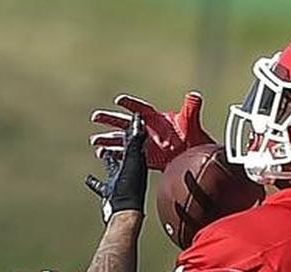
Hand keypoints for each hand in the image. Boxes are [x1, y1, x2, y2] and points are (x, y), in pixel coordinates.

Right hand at [85, 115, 147, 221]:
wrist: (124, 212)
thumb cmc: (130, 187)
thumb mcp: (133, 160)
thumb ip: (135, 141)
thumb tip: (140, 120)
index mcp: (138, 161)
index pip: (134, 140)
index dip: (129, 129)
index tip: (123, 117)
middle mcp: (131, 171)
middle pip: (122, 151)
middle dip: (115, 141)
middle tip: (107, 132)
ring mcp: (120, 182)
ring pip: (112, 165)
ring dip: (106, 157)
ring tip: (98, 149)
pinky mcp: (110, 192)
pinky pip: (101, 185)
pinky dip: (94, 181)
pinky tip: (87, 178)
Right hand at [90, 92, 215, 170]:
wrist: (195, 156)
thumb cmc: (195, 136)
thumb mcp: (191, 121)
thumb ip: (191, 108)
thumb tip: (195, 96)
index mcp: (157, 118)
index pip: (140, 108)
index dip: (130, 104)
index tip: (119, 100)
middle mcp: (148, 129)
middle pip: (125, 122)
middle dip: (110, 119)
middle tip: (95, 117)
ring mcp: (145, 143)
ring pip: (123, 139)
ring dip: (109, 140)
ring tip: (95, 140)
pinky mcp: (146, 157)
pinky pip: (128, 154)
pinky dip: (116, 154)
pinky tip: (104, 154)